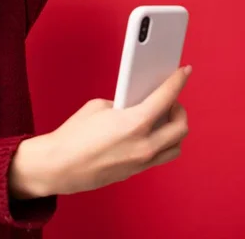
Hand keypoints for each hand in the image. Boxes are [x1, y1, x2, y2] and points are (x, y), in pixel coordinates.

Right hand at [9, 66, 190, 197]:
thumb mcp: (98, 107)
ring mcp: (142, 161)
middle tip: (169, 100)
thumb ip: (122, 105)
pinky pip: (161, 156)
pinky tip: (152, 135)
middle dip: (179, 109)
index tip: (184, 73)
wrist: (60, 165)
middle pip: (181, 126)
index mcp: (135, 123)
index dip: (178, 81)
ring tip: (163, 120)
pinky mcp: (136, 171)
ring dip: (175, 130)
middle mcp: (144, 144)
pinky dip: (163, 144)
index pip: (166, 97)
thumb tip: (133, 106)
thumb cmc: (74, 137)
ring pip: (176, 146)